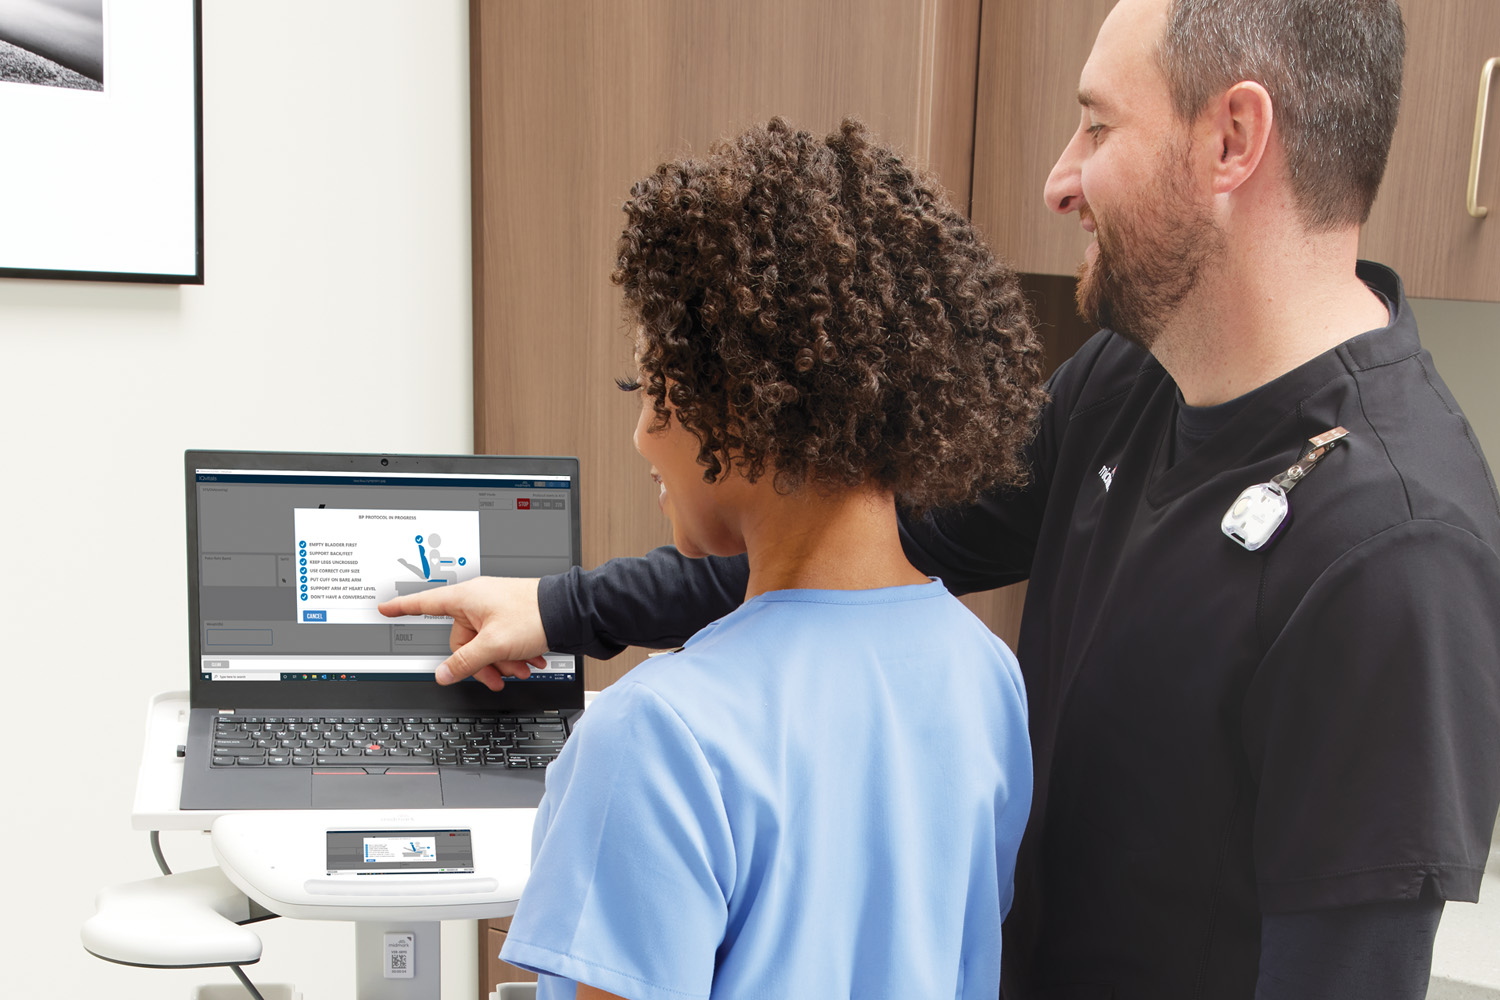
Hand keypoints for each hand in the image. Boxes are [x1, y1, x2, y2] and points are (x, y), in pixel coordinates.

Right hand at [377, 577, 548, 689]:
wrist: (570, 611)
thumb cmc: (534, 616)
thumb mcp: (494, 645)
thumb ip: (465, 662)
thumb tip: (443, 673)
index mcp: (466, 598)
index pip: (425, 603)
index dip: (403, 607)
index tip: (385, 608)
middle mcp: (478, 601)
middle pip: (461, 640)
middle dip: (481, 662)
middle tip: (498, 676)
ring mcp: (495, 609)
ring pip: (484, 644)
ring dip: (502, 661)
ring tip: (521, 668)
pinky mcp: (511, 617)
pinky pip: (500, 641)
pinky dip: (513, 654)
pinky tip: (529, 661)